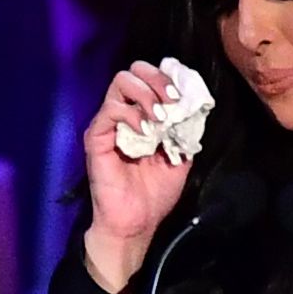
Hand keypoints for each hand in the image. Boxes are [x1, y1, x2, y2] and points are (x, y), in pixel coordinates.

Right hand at [82, 61, 193, 292]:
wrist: (136, 222)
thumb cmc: (154, 194)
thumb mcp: (181, 158)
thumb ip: (185, 131)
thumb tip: (195, 106)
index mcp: (142, 116)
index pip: (150, 78)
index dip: (168, 78)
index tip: (183, 94)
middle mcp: (124, 114)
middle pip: (133, 71)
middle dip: (157, 79)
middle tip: (172, 100)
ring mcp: (108, 123)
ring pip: (121, 81)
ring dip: (146, 94)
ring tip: (159, 118)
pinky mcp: (96, 136)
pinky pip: (110, 109)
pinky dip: (131, 114)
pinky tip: (145, 132)